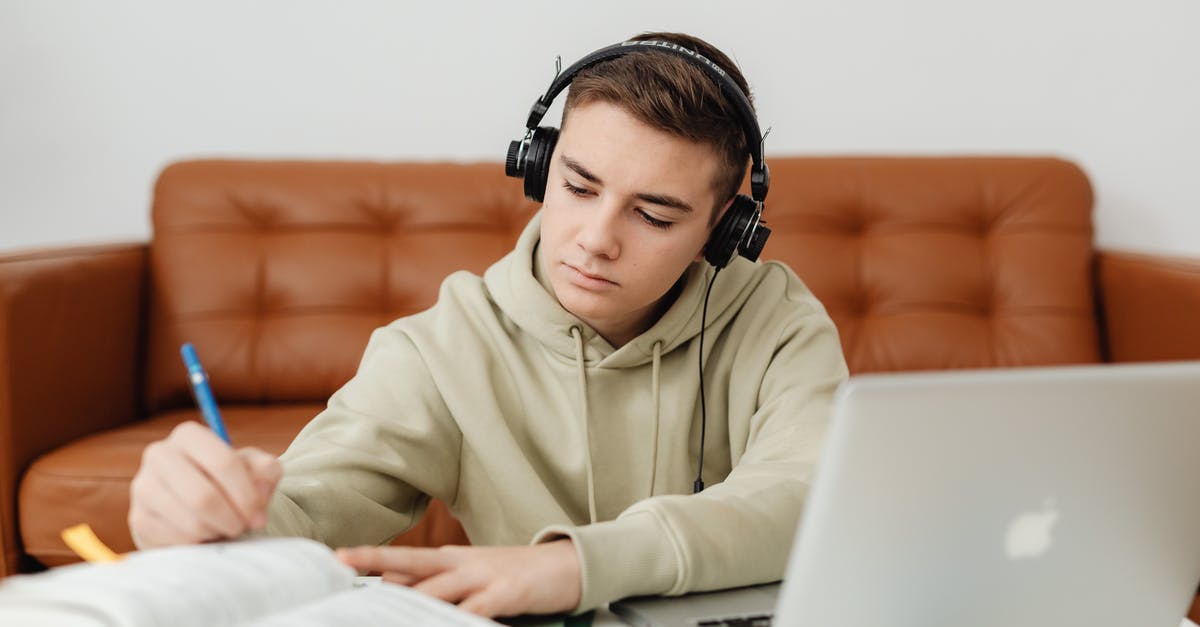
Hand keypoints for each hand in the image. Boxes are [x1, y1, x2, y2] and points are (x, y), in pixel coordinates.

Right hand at [128, 421, 281, 547]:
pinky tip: (205, 534)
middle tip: (243, 526)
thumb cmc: (229, 481)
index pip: (224, 463)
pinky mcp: (139, 518)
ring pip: (190, 521)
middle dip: (232, 518)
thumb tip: (258, 490)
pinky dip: (199, 543)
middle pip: (203, 496)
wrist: (197, 504)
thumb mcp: (254, 469)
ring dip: (217, 531)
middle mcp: (159, 455)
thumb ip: (266, 471)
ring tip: (225, 527)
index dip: (247, 494)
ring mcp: (143, 487)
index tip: (258, 514)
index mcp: (189, 435)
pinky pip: (176, 540)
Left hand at [336, 540, 581, 617]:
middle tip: (340, 559)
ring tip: (380, 611)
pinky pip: (477, 609)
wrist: (568, 565)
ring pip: (437, 588)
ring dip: (408, 601)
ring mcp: (484, 575)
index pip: (403, 561)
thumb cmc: (516, 575)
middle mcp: (461, 563)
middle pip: (411, 562)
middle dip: (374, 560)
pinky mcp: (507, 591)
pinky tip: (452, 623)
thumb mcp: (473, 576)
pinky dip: (462, 619)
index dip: (370, 561)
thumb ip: (438, 585)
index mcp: (451, 559)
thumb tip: (394, 589)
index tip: (336, 559)